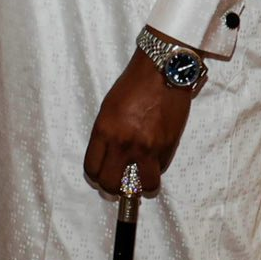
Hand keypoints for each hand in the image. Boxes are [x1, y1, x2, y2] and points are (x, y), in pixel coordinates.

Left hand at [82, 45, 198, 197]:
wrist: (162, 71)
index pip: (92, 169)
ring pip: (142, 187)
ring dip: (140, 186)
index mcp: (104, 130)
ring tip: (140, 177)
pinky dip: (156, 169)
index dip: (96, 177)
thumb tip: (109, 159)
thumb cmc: (133, 85)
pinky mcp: (168, 147)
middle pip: (112, 185)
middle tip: (119, 182)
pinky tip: (154, 159)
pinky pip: (160, 171)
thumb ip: (106, 135)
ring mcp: (147, 147)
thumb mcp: (108, 108)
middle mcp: (124, 143)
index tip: (101, 175)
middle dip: (114, 188)